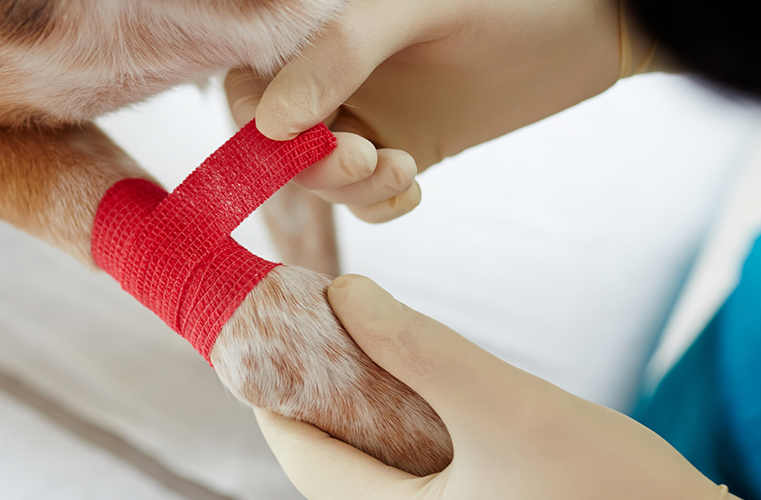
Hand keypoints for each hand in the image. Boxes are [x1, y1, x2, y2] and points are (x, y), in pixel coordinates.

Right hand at [227, 0, 657, 222]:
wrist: (591, 25)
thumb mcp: (413, 11)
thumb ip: (337, 56)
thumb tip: (266, 124)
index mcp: (318, 33)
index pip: (247, 86)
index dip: (252, 123)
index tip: (290, 141)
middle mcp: (334, 79)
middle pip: (278, 144)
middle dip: (310, 166)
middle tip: (363, 158)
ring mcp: (370, 117)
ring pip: (322, 178)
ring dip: (350, 188)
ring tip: (399, 167)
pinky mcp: (407, 149)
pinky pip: (369, 198)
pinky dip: (381, 204)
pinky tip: (414, 182)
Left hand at [254, 274, 737, 499]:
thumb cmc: (607, 489)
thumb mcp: (505, 408)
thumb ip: (420, 350)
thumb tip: (345, 293)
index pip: (300, 453)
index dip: (273, 388)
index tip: (265, 325)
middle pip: (329, 451)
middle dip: (318, 384)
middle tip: (314, 318)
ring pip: (369, 451)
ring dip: (360, 393)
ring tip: (355, 334)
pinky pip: (407, 457)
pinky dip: (399, 411)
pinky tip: (411, 374)